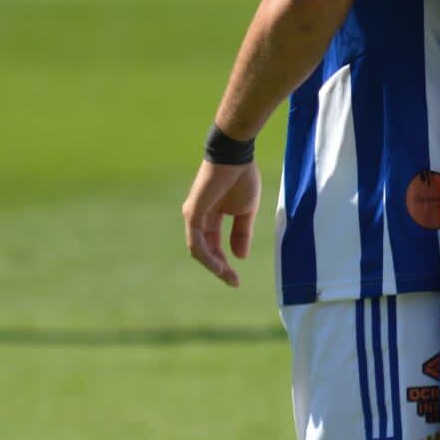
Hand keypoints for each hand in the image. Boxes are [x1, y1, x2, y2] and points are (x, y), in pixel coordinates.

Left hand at [182, 158, 261, 286]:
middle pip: (205, 251)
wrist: (236, 156)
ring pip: (199, 250)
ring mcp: (193, 216)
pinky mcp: (193, 214)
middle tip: (233, 282)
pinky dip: (207, 256)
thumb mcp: (246, 211)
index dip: (224, 263)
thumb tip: (240, 257)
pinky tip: (219, 265)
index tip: (236, 279)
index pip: (213, 246)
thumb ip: (241, 233)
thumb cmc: (242, 178)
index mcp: (212, 217)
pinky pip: (197, 242)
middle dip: (219, 268)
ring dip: (213, 266)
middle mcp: (198, 219)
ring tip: (227, 277)